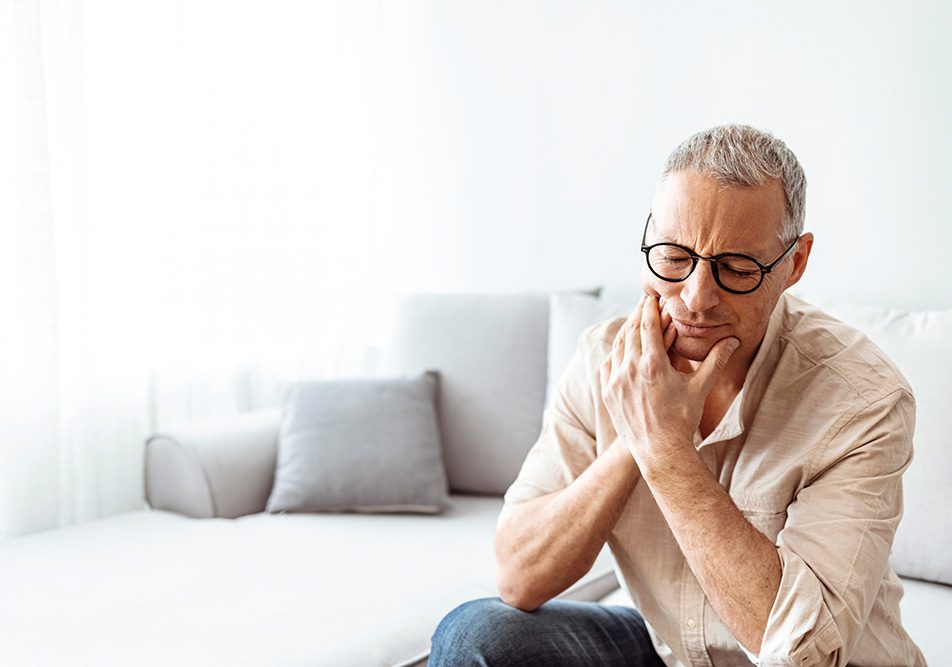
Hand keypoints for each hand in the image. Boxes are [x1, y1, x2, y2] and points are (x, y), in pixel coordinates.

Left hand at [598, 294, 739, 468]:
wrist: (659, 451)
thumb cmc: (682, 420)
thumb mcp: (700, 388)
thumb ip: (715, 360)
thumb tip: (734, 340)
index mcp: (652, 365)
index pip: (647, 326)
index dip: (649, 308)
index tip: (651, 296)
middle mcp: (629, 370)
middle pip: (631, 331)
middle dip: (637, 315)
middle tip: (643, 302)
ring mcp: (615, 381)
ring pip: (618, 346)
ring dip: (626, 331)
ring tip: (634, 321)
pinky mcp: (607, 392)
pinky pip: (608, 364)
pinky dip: (616, 352)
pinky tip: (622, 348)